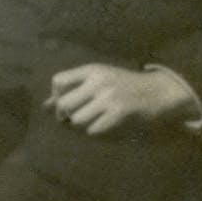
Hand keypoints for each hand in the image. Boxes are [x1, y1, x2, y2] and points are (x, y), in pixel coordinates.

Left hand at [43, 63, 195, 135]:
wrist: (157, 92)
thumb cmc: (123, 86)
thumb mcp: (99, 79)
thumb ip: (73, 89)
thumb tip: (45, 107)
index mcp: (92, 69)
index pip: (59, 81)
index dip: (56, 96)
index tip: (64, 104)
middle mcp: (98, 81)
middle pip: (64, 104)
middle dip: (66, 115)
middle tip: (74, 118)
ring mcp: (109, 97)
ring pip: (77, 120)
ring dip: (82, 125)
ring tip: (94, 120)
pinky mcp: (119, 113)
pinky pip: (93, 130)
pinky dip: (96, 131)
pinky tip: (106, 125)